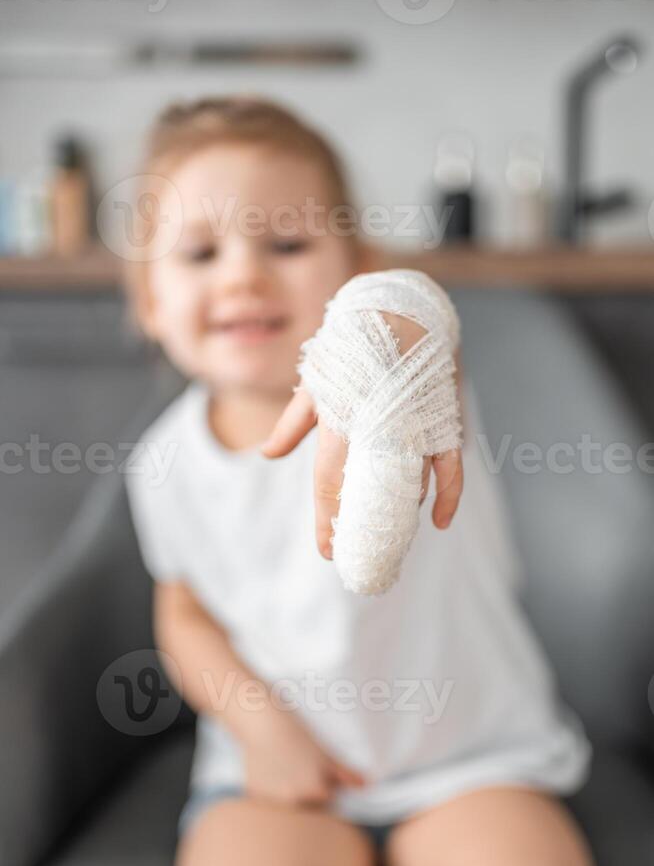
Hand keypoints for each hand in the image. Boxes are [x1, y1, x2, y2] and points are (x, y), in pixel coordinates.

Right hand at [240, 705, 366, 806]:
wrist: (262, 722)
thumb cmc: (296, 734)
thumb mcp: (325, 753)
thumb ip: (345, 774)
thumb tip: (365, 786)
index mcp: (316, 791)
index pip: (328, 801)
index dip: (324, 785)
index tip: (316, 768)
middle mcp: (296, 800)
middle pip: (308, 806)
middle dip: (306, 791)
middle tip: (299, 765)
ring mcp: (275, 800)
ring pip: (289, 804)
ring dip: (288, 792)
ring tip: (284, 765)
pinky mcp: (256, 796)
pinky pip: (269, 801)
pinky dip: (271, 790)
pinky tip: (270, 770)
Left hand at [261, 312, 464, 559]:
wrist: (400, 308)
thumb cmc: (351, 347)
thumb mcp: (318, 380)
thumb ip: (295, 422)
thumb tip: (268, 455)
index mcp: (342, 417)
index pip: (330, 481)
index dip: (327, 520)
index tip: (326, 552)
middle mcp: (378, 425)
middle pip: (370, 492)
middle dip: (363, 529)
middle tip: (357, 557)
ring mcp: (414, 423)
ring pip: (410, 484)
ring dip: (400, 514)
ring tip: (389, 539)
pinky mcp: (443, 419)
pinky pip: (450, 467)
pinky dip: (449, 496)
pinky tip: (440, 522)